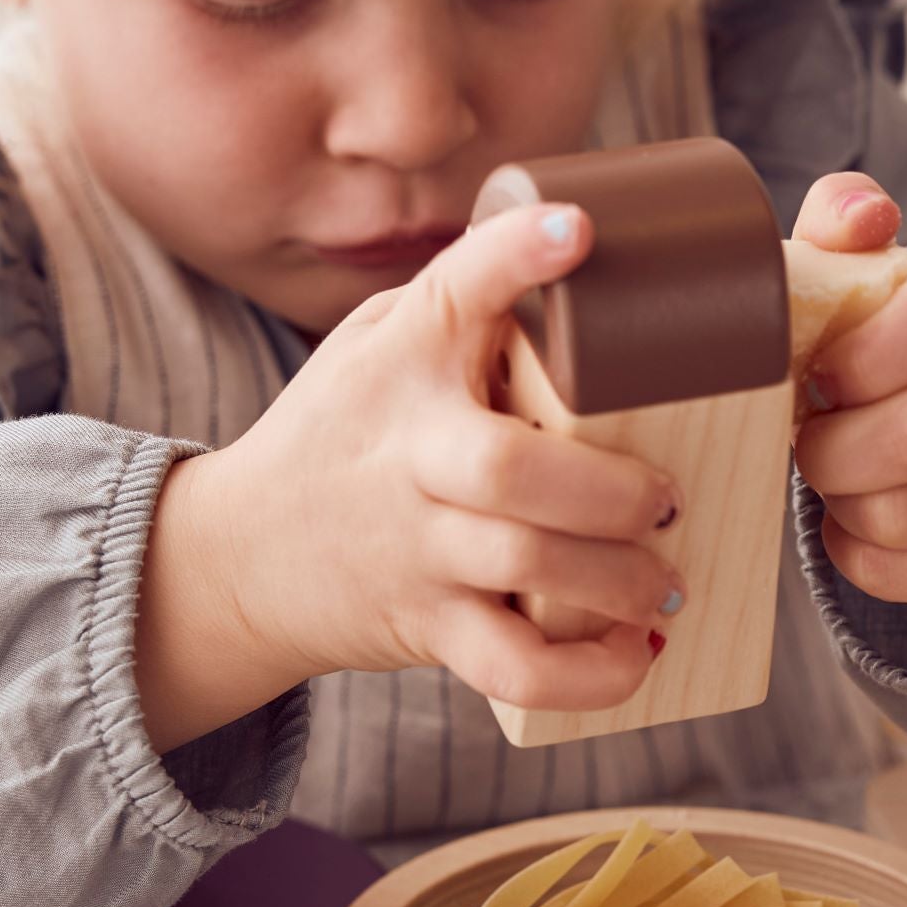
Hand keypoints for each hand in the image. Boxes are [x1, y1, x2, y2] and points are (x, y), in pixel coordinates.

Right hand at [136, 204, 683, 750]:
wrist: (241, 557)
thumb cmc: (342, 433)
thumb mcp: (376, 345)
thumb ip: (460, 310)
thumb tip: (587, 257)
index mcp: (401, 363)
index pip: (452, 292)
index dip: (513, 256)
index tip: (574, 230)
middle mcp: (408, 453)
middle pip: (507, 467)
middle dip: (609, 487)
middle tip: (665, 497)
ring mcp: (417, 548)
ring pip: (526, 567)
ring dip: (618, 579)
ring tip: (665, 581)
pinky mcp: (428, 626)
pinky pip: (512, 668)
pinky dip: (586, 675)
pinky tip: (636, 656)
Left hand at [791, 173, 906, 622]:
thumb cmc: (875, 335)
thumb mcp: (855, 268)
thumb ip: (844, 223)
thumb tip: (864, 216)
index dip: (873, 355)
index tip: (821, 371)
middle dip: (839, 450)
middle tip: (806, 442)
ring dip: (848, 504)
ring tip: (831, 478)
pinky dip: (862, 557)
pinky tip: (850, 523)